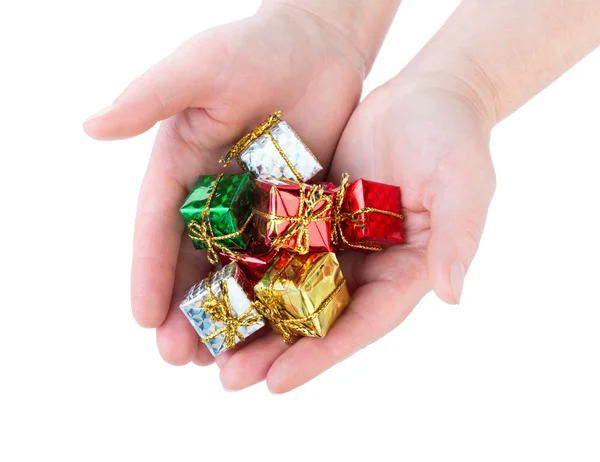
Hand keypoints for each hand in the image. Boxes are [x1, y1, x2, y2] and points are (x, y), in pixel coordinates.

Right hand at [83, 6, 364, 365]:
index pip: (158, 229)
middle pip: (195, 262)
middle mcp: (215, 197)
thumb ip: (148, 99)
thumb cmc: (255, 47)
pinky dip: (278, 292)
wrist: (320, 43)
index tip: (141, 318)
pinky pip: (286, 257)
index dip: (149, 272)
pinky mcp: (298, 209)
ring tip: (223, 362)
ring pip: (238, 270)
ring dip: (229, 314)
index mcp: (182, 169)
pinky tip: (278, 327)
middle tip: (178, 358)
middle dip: (185, 309)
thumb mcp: (198, 70)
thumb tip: (90, 127)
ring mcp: (258, 207)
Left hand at [217, 74, 495, 391]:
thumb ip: (457, 237)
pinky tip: (210, 282)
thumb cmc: (452, 138)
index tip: (276, 383)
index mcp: (404, 272)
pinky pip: (276, 244)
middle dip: (274, 350)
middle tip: (228, 379)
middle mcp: (365, 266)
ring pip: (289, 287)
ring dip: (252, 316)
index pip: (361, 323)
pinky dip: (247, 265)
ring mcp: (335, 241)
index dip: (320, 354)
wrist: (425, 95)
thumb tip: (451, 294)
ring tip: (207, 346)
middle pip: (317, 316)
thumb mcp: (463, 184)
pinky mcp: (311, 214)